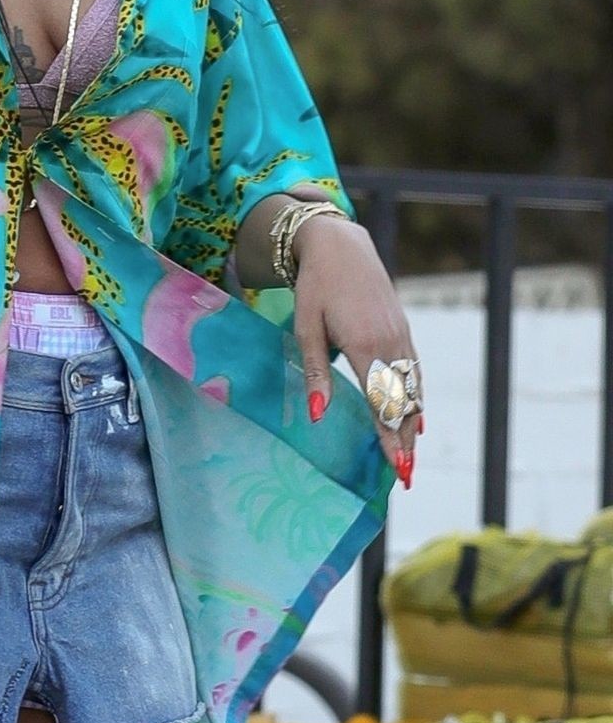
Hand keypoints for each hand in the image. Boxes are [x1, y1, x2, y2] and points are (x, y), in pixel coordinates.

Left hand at [291, 217, 421, 485]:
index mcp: (364, 345)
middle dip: (404, 441)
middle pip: (403, 402)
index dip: (389, 438)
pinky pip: (414, 371)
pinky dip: (417, 398)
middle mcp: (390, 343)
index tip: (397, 468)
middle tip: (405, 477)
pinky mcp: (403, 329)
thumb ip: (314, 373)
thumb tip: (315, 416)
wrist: (341, 246)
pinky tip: (417, 418)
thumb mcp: (305, 329)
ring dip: (412, 424)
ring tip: (409, 457)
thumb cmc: (315, 288)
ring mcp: (401, 336)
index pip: (382, 403)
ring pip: (413, 389)